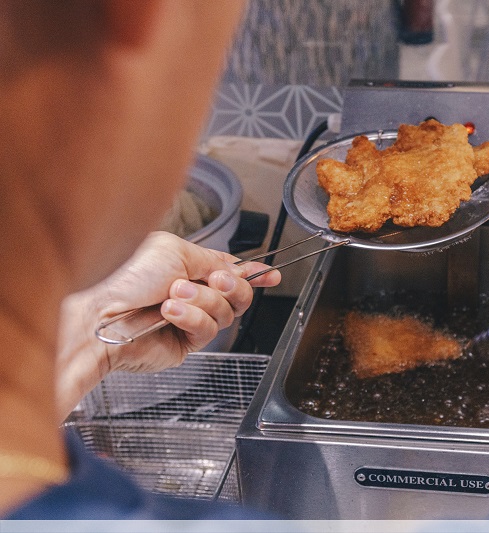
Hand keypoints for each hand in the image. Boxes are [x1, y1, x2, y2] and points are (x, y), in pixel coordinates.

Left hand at [56, 231, 279, 418]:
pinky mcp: (185, 344)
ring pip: (225, 312)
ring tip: (173, 295)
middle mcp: (190, 294)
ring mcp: (188, 320)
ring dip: (203, 300)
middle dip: (233, 285)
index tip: (271, 275)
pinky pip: (208, 330)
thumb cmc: (123, 276)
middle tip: (216, 280)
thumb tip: (237, 266)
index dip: (253, 273)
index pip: (229, 269)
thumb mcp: (173, 250)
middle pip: (237, 294)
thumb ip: (211, 258)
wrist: (99, 313)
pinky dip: (192, 318)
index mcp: (187, 267)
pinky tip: (171, 312)